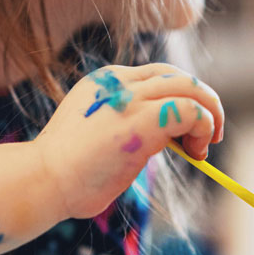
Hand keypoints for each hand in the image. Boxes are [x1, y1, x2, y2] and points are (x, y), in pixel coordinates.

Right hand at [35, 63, 223, 219]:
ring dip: (210, 115)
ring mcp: (131, 98)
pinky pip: (191, 110)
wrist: (44, 179)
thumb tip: (160, 140)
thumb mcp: (98, 133)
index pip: (159, 75)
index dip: (180, 99)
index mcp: (106, 81)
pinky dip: (204, 127)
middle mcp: (120, 82)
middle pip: (180, 76)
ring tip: (204, 146)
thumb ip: (125, 124)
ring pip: (191, 88)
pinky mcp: (143, 120)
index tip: (184, 133)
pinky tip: (196, 151)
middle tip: (208, 136)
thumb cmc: (66, 171)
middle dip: (203, 103)